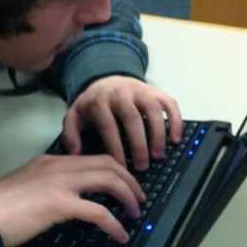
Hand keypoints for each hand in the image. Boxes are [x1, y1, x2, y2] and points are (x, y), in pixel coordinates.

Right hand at [0, 154, 145, 246]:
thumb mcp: (26, 187)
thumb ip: (48, 187)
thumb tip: (67, 201)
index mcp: (51, 161)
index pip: (93, 158)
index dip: (115, 170)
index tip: (125, 184)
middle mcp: (58, 166)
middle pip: (108, 164)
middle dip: (129, 180)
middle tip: (138, 198)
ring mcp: (59, 183)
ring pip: (108, 180)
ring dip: (128, 196)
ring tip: (135, 212)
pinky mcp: (59, 203)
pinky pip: (98, 211)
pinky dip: (114, 223)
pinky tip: (120, 234)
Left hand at [62, 76, 182, 170]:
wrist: (105, 79)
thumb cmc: (92, 105)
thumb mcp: (74, 117)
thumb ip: (70, 134)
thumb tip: (76, 152)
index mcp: (100, 102)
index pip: (109, 126)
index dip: (116, 148)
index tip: (121, 167)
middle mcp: (121, 94)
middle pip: (133, 119)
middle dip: (139, 144)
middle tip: (142, 166)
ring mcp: (140, 91)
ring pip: (153, 110)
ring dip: (158, 134)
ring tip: (158, 155)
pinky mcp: (155, 91)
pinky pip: (169, 103)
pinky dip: (176, 120)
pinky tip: (176, 139)